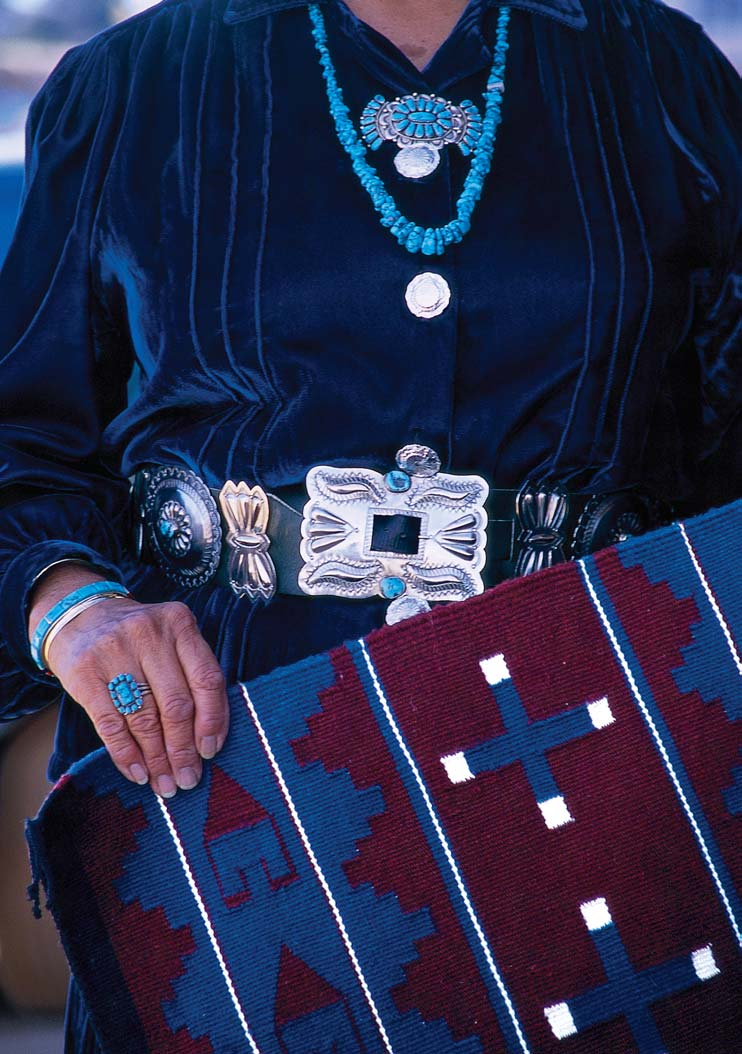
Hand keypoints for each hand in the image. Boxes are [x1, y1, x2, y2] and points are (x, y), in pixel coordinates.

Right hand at [28, 566, 228, 796]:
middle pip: (176, 704)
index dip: (212, 721)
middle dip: (183, 750)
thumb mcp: (170, 640)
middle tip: (188, 778)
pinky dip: (127, 754)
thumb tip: (209, 741)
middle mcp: (149, 634)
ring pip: (145, 718)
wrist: (79, 616)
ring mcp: (115, 651)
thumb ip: (192, 676)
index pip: (207, 679)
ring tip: (165, 783)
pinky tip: (138, 773)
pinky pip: (111, 724)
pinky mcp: (85, 672)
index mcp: (179, 624)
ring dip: (157, 758)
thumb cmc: (138, 639)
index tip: (210, 752)